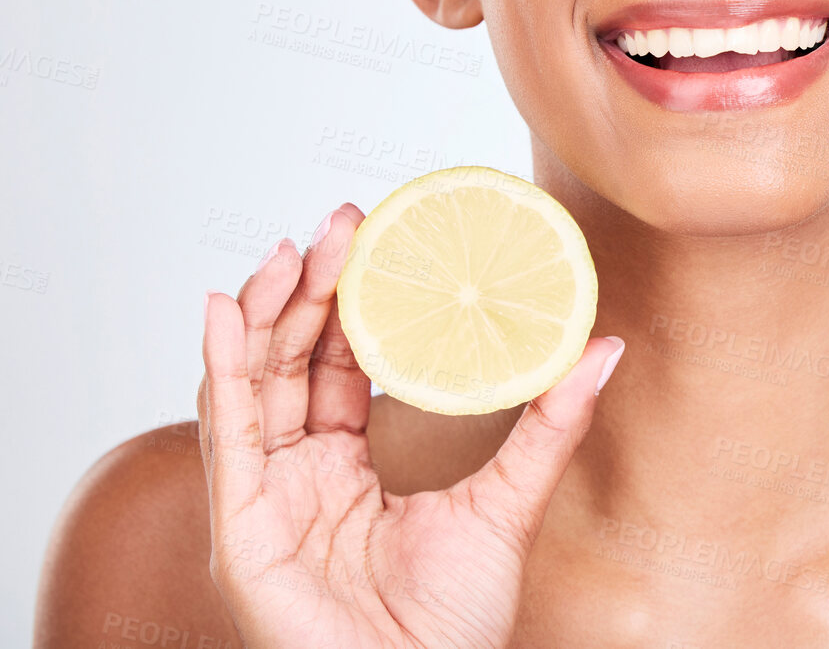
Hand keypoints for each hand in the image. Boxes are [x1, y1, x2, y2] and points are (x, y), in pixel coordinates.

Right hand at [197, 204, 624, 648]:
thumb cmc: (452, 625)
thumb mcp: (509, 502)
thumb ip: (550, 425)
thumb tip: (605, 347)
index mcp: (347, 471)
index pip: (337, 367)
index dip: (347, 303)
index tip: (371, 237)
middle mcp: (299, 478)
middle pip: (289, 363)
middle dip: (306, 289)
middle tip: (337, 223)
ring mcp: (266, 500)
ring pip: (252, 384)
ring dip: (265, 311)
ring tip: (289, 248)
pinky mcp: (243, 526)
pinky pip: (228, 435)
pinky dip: (220, 369)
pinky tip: (223, 311)